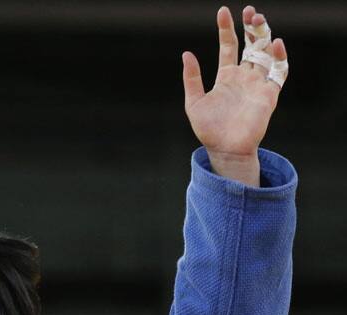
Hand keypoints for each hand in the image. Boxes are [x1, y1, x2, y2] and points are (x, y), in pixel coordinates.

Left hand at [182, 6, 287, 185]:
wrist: (224, 149)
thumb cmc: (208, 129)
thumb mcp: (194, 101)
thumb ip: (192, 78)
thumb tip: (186, 53)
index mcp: (225, 77)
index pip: (228, 46)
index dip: (226, 29)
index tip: (223, 12)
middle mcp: (244, 77)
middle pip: (251, 45)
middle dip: (251, 27)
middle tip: (250, 11)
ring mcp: (257, 84)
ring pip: (266, 53)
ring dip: (264, 35)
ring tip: (258, 19)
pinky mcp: (269, 94)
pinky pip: (278, 72)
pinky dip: (279, 57)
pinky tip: (274, 43)